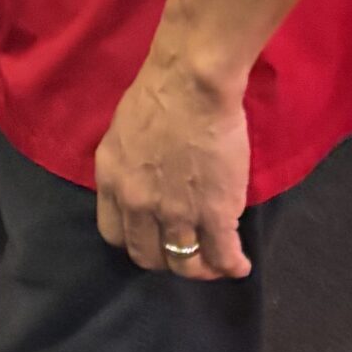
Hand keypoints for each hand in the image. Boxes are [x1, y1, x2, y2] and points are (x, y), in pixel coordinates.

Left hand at [94, 47, 250, 280]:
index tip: (151, 237)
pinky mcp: (214, 215)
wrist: (191, 83)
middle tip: (185, 253)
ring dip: (201, 268)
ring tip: (215, 261)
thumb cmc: (157, 95)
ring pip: (185, 265)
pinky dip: (232, 266)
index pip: (114, 235)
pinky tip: (240, 265)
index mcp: (111, 181)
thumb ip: (128, 168)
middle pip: (147, 256)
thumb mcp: (121, 135)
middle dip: (166, 260)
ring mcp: (174, 214)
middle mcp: (137, 204)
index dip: (135, 239)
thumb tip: (142, 185)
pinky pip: (222, 257)